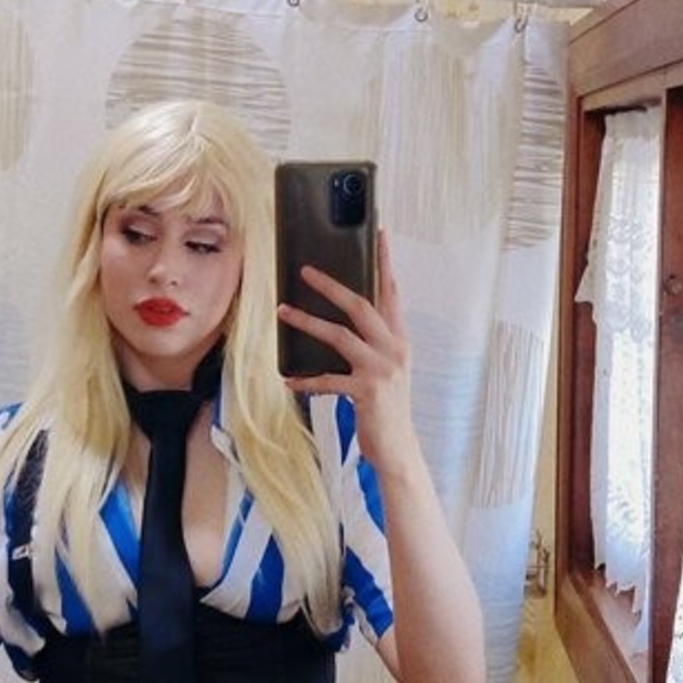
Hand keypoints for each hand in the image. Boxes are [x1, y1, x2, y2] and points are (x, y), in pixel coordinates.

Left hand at [277, 232, 418, 477]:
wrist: (399, 448)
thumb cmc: (387, 407)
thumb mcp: (386, 369)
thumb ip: (371, 344)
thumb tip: (341, 322)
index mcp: (399, 340)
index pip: (392, 292)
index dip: (385, 262)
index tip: (380, 233)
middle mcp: (394, 349)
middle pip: (361, 306)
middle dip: (331, 286)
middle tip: (304, 270)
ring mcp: (382, 370)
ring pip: (340, 336)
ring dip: (307, 322)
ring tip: (282, 312)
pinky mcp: (367, 392)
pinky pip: (328, 380)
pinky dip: (306, 380)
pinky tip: (288, 380)